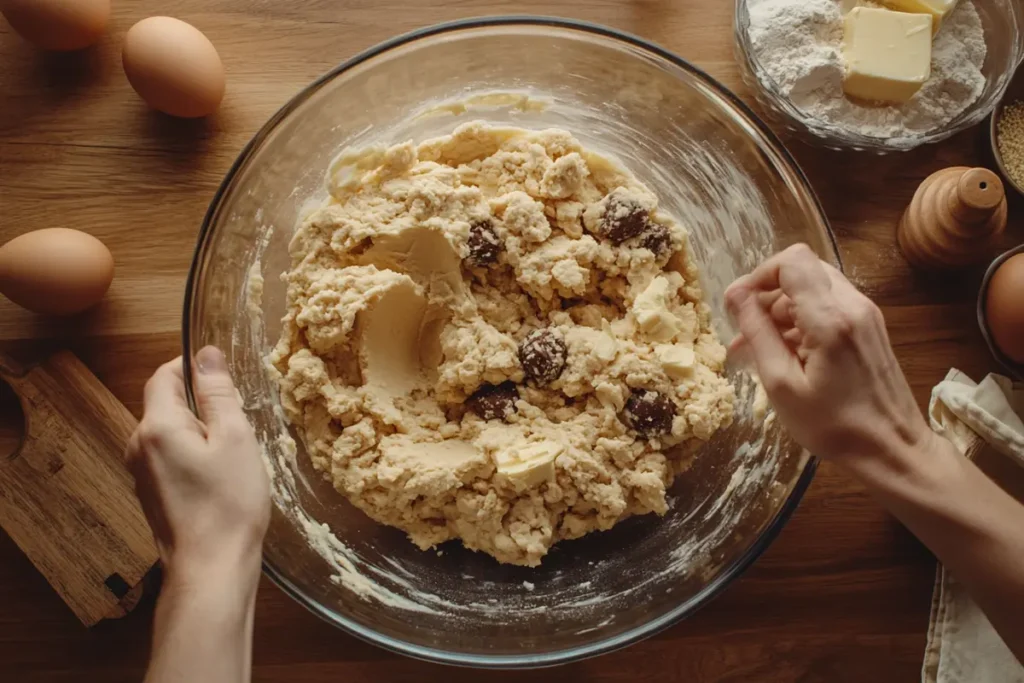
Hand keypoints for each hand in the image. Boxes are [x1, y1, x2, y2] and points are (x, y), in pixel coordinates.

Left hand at [127, 346, 269, 589]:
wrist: (211, 569)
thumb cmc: (228, 503)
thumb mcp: (234, 438)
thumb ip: (218, 393)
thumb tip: (206, 354)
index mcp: (156, 426)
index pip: (163, 376)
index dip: (191, 366)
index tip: (223, 374)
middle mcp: (139, 446)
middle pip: (166, 405)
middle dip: (201, 403)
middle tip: (240, 420)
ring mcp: (141, 473)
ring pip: (170, 433)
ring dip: (200, 431)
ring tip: (234, 452)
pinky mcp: (151, 494)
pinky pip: (170, 458)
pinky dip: (193, 454)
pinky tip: (220, 476)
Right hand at [725, 244, 928, 461]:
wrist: (893, 449)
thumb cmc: (834, 426)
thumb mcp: (782, 384)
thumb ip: (757, 333)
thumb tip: (735, 295)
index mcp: (831, 318)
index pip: (791, 261)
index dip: (758, 276)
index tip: (738, 306)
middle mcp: (853, 305)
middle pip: (802, 269)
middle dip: (768, 293)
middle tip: (747, 328)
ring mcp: (865, 314)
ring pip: (814, 287)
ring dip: (783, 309)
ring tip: (761, 347)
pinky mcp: (869, 327)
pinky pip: (828, 305)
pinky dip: (802, 319)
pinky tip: (787, 352)